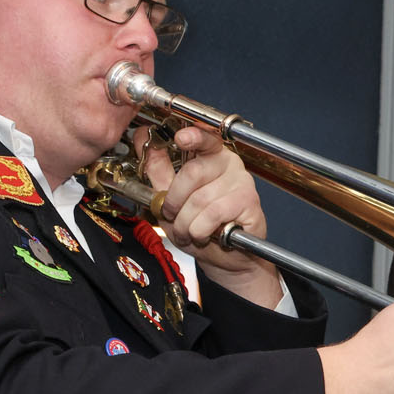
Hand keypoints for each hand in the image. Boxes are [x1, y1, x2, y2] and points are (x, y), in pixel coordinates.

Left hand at [141, 124, 281, 305]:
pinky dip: (199, 230)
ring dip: (184, 223)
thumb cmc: (200, 225)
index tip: (181, 137)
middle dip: (173, 201)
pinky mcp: (249, 203)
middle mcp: (230, 164)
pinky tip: (203, 234)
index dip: (194, 136)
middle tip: (172, 215)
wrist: (224, 257)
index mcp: (212, 155)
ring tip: (188, 230)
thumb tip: (144, 137)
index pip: (205, 138)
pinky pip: (212, 215)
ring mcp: (242, 182)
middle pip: (193, 172)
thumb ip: (159, 168)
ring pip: (199, 200)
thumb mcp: (171, 197)